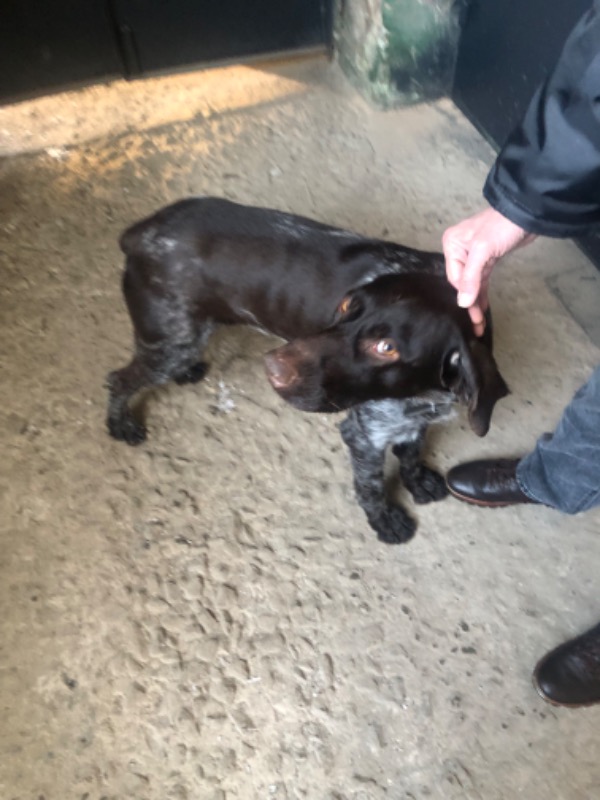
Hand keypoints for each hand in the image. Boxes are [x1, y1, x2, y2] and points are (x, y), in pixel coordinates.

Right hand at [442, 207, 535, 334]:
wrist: (527, 213)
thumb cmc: (501, 227)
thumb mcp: (483, 250)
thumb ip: (471, 277)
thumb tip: (462, 303)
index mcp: (452, 245)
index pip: (454, 277)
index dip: (464, 295)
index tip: (472, 314)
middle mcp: (460, 251)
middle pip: (462, 283)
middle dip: (469, 304)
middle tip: (475, 325)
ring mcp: (473, 256)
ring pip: (472, 284)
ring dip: (476, 302)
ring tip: (478, 323)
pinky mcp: (487, 259)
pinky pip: (481, 281)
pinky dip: (482, 293)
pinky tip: (482, 308)